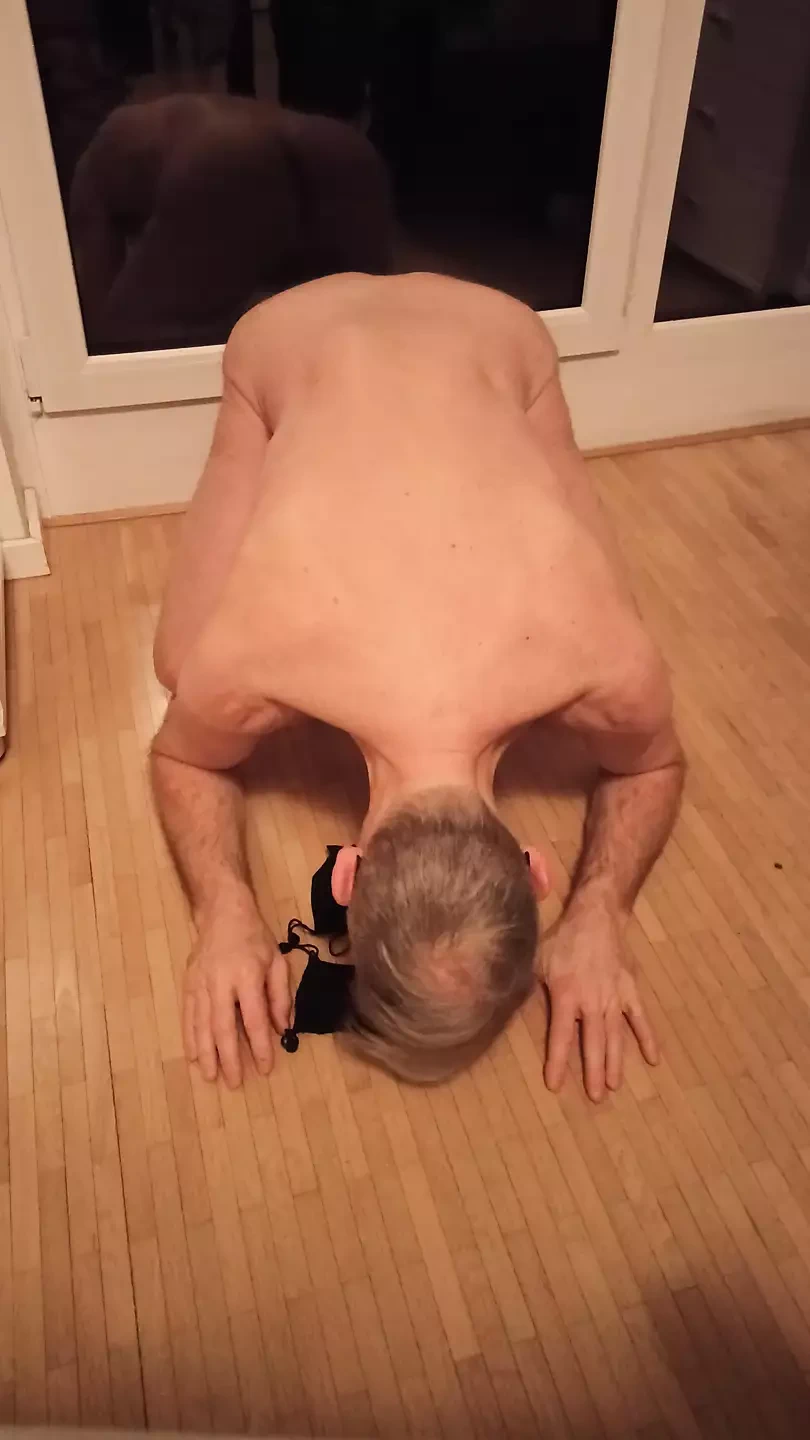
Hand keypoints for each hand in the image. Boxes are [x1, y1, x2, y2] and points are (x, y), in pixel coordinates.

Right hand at [184, 889, 290, 1087]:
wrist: (222, 911)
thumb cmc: (254, 937)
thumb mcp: (277, 962)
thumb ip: (280, 997)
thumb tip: (282, 1029)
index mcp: (247, 976)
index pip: (254, 1018)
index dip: (261, 1045)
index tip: (265, 1068)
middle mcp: (221, 982)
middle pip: (223, 1027)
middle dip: (228, 1057)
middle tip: (233, 1083)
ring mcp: (200, 983)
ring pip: (201, 1025)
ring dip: (206, 1053)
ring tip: (211, 1077)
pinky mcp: (188, 983)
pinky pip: (187, 1015)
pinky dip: (190, 1037)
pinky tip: (194, 1056)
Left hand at [542, 897, 657, 1101]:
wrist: (597, 916)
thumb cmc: (563, 939)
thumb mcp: (537, 960)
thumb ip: (527, 985)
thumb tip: (504, 1004)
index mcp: (566, 995)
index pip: (561, 1036)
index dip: (558, 1061)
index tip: (555, 1085)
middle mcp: (592, 1002)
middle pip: (593, 1043)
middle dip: (592, 1071)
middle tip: (596, 1098)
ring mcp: (614, 998)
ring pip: (616, 1037)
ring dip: (615, 1063)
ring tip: (614, 1086)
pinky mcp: (631, 990)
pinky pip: (640, 1019)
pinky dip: (647, 1039)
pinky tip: (653, 1060)